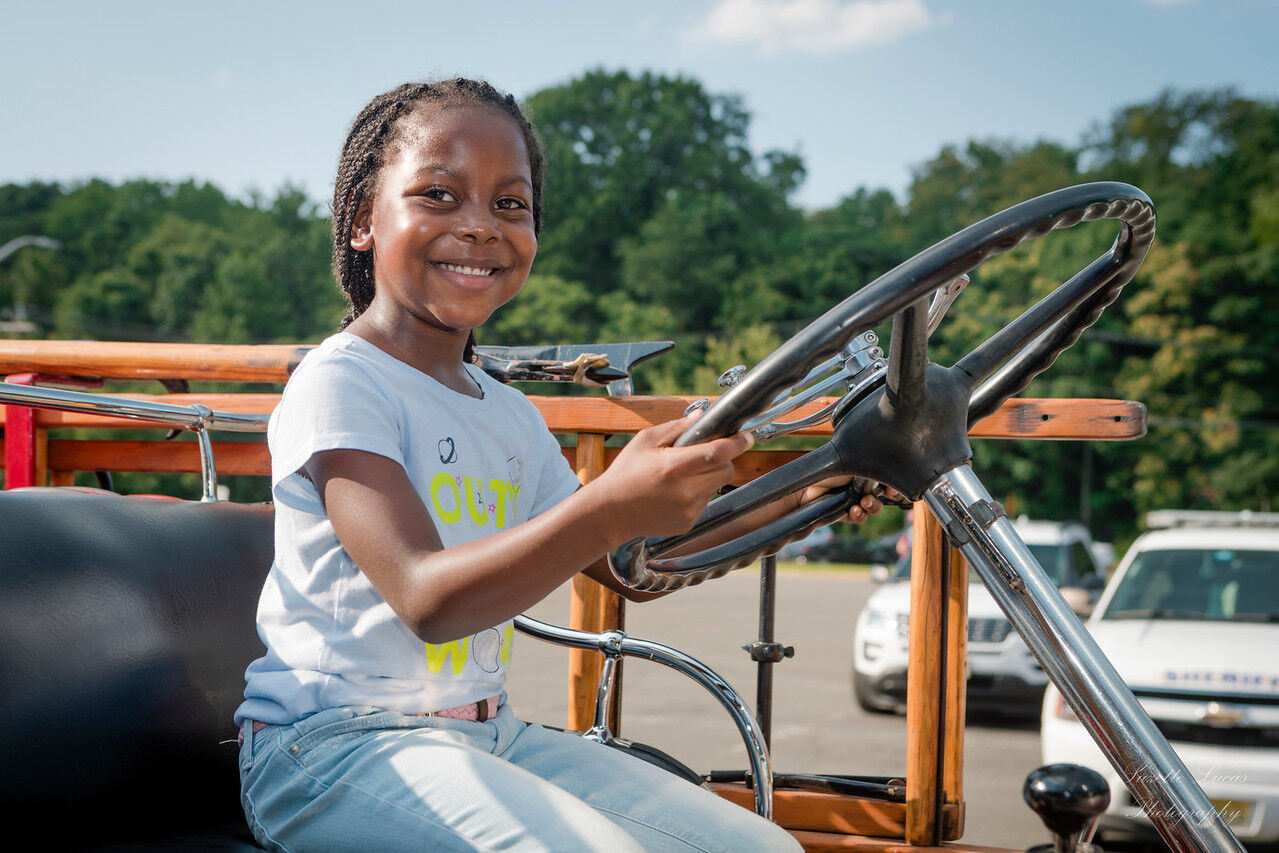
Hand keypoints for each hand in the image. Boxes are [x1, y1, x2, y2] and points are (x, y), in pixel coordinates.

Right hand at [593, 412, 754, 541]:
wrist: (609, 512)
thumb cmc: (625, 473)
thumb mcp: (646, 441)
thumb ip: (677, 427)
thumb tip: (701, 416)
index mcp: (675, 466)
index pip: (718, 452)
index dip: (737, 443)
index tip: (746, 436)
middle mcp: (685, 490)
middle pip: (726, 471)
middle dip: (722, 460)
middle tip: (705, 456)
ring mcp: (688, 510)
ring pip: (716, 488)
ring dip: (707, 478)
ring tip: (680, 477)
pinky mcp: (687, 523)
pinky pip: (704, 503)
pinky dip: (697, 494)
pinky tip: (674, 493)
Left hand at [796, 477, 903, 522]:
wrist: (803, 489)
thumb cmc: (823, 472)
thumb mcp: (847, 464)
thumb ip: (865, 469)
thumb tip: (882, 471)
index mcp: (862, 471)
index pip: (884, 477)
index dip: (892, 482)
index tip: (893, 485)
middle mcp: (860, 485)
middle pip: (883, 493)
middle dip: (889, 495)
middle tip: (887, 493)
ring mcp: (853, 500)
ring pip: (873, 507)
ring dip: (874, 506)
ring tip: (865, 502)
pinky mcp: (845, 513)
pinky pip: (858, 517)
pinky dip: (859, 516)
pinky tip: (854, 511)